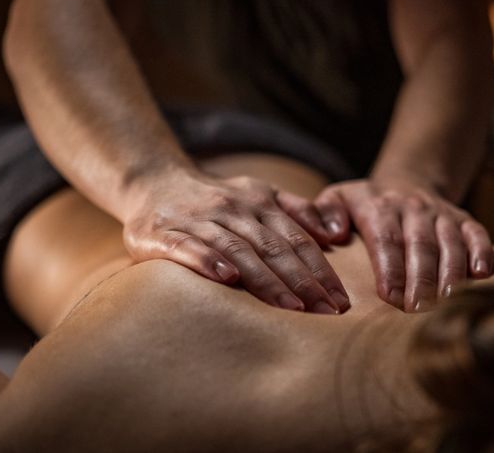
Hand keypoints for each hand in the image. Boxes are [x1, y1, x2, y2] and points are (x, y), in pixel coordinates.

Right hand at [121, 169, 348, 313]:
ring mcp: (197, 220)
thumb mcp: (260, 193)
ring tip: (291, 307)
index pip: (297, 239)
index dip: (321, 269)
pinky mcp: (161, 233)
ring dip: (266, 279)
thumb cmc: (216, 198)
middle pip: (274, 248)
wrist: (152, 181)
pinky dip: (208, 261)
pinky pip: (187, 247)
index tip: (341, 300)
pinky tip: (227, 279)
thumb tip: (335, 235)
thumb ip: (297, 210)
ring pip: (238, 250)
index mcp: (260, 204)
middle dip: (304, 281)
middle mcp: (232, 210)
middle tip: (328, 312)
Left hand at [286, 178, 493, 311]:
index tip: (390, 297)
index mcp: (379, 206)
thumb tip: (331, 235)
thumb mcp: (338, 198)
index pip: (385, 238)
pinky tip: (484, 275)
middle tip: (419, 309)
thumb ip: (323, 212)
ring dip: (452, 272)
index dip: (390, 268)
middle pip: (420, 244)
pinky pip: (478, 234)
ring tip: (450, 301)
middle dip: (421, 277)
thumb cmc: (365, 204)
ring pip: (450, 242)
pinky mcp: (465, 220)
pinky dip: (483, 252)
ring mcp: (442, 214)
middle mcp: (413, 208)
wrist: (407, 180)